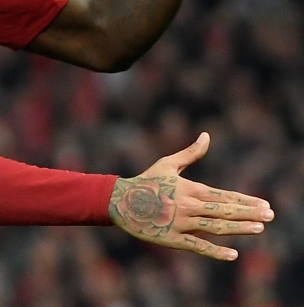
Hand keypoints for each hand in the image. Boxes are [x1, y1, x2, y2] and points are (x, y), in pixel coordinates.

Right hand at [109, 132, 272, 260]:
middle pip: (224, 211)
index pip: (224, 195)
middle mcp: (188, 206)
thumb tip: (207, 135)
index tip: (265, 204)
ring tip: (259, 229)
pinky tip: (233, 254)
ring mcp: (181, 223)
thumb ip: (190, 153)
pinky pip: (198, 247)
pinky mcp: (172, 239)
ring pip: (216, 228)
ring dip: (239, 229)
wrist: (120, 201)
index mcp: (189, 188)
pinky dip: (216, 252)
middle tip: (270, 216)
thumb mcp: (167, 164)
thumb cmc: (145, 182)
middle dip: (249, 213)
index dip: (245, 200)